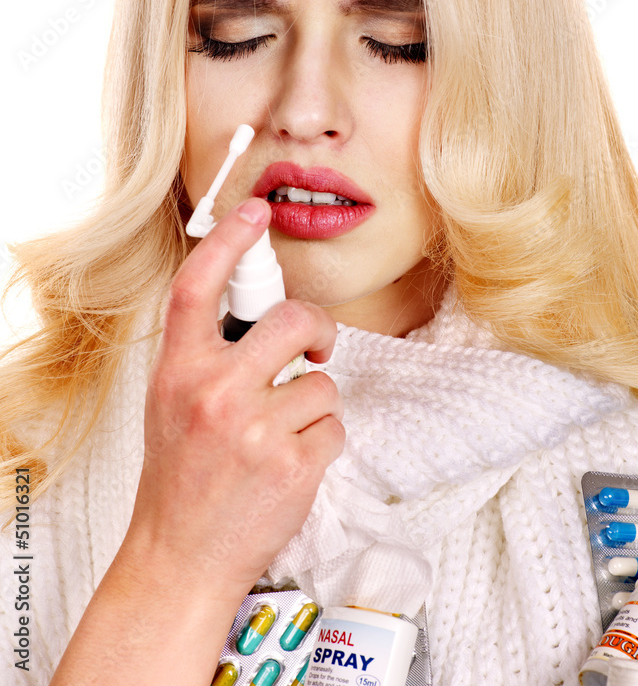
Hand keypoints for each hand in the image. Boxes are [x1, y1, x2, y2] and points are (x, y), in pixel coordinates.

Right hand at [123, 197, 344, 600]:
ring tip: (281, 436)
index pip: (198, 286)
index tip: (255, 210)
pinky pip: (335, 425)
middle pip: (292, 320)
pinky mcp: (293, 465)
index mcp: (178, 371)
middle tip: (317, 348)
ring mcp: (254, 430)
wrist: (180, 557)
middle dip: (318, 329)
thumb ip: (208, 355)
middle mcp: (213, 392)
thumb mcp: (173, 401)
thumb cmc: (180, 476)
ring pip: (323, 382)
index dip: (229, 240)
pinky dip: (322, 441)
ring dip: (314, 405)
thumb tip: (261, 310)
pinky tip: (291, 464)